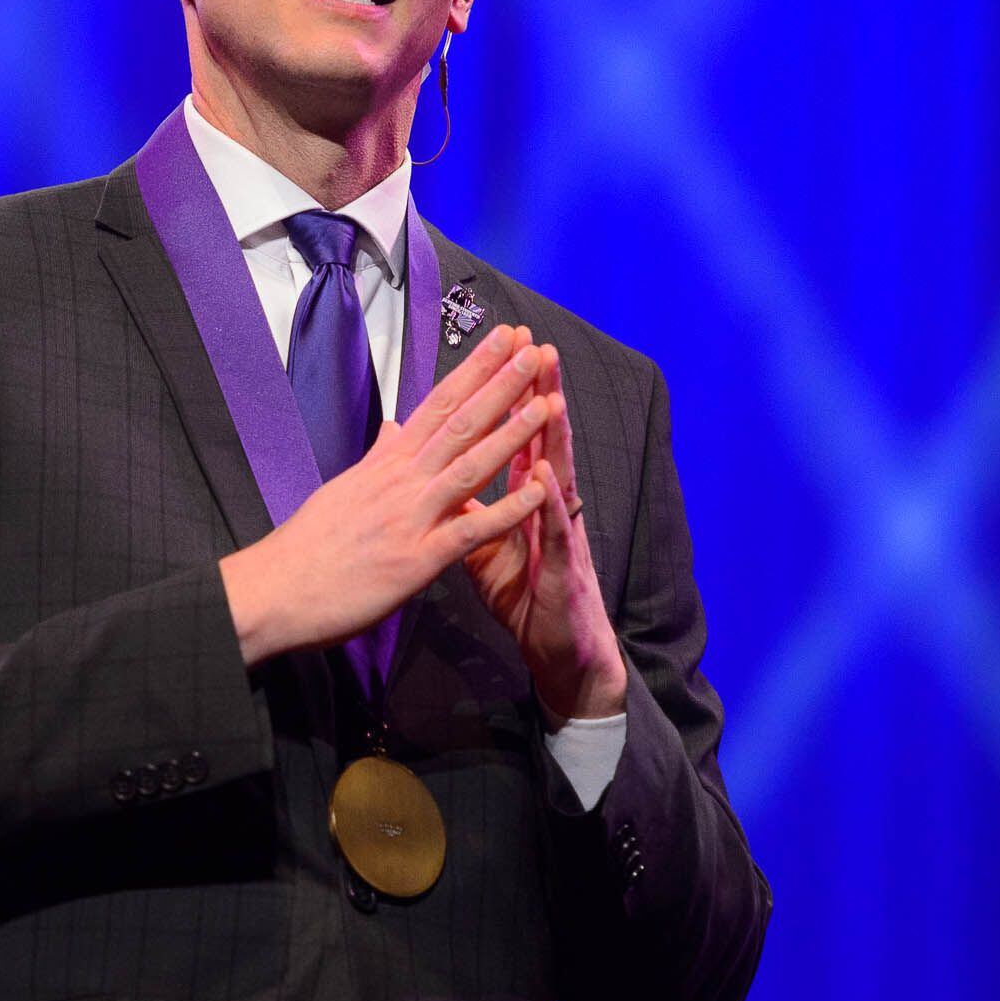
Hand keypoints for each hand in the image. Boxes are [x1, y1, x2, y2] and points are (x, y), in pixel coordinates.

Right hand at [222, 325, 554, 662]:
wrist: (275, 589)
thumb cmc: (308, 545)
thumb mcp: (344, 488)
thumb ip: (376, 457)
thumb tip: (392, 429)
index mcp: (386, 463)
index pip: (437, 404)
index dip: (473, 370)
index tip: (501, 340)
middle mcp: (401, 480)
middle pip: (458, 423)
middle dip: (499, 384)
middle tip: (532, 348)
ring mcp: (410, 517)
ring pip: (469, 466)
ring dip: (510, 434)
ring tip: (546, 403)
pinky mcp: (416, 559)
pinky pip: (469, 530)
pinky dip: (505, 511)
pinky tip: (537, 492)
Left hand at [460, 344, 624, 720]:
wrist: (558, 653)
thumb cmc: (526, 594)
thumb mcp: (484, 545)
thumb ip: (465, 506)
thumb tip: (437, 474)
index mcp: (524, 497)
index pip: (514, 434)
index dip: (504, 394)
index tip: (496, 350)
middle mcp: (547, 506)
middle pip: (540, 440)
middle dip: (535, 394)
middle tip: (532, 347)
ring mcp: (559, 534)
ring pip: (557, 476)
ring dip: (552, 437)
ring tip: (548, 394)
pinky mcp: (562, 570)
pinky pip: (554, 533)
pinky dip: (549, 503)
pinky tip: (545, 476)